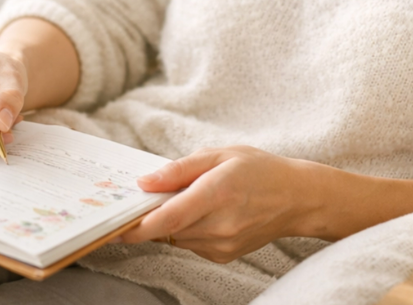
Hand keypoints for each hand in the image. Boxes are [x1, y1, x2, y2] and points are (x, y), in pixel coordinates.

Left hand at [119, 146, 332, 262]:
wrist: (297, 199)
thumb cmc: (258, 170)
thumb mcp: (219, 155)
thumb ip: (180, 169)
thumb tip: (145, 182)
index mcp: (218, 193)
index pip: (169, 217)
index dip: (138, 225)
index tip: (116, 224)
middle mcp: (220, 225)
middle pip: (167, 228)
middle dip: (148, 217)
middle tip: (138, 201)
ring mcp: (222, 245)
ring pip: (175, 237)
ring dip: (168, 221)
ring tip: (183, 198)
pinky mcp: (223, 255)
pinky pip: (190, 243)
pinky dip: (185, 229)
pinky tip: (200, 212)